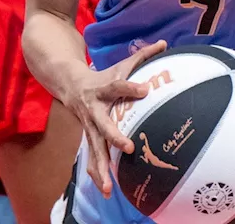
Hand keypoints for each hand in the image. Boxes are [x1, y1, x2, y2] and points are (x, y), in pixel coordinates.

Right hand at [66, 40, 166, 197]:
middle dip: (114, 136)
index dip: (130, 87)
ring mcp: (89, 126)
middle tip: (128, 148)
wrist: (69, 83)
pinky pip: (92, 157)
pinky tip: (105, 190)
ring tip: (109, 188)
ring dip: (101, 168)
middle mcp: (94, 109)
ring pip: (94, 148)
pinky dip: (97, 173)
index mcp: (103, 88)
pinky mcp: (88, 137)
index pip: (117, 86)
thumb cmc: (102, 76)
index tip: (144, 89)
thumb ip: (143, 56)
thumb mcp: (120, 64)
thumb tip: (166, 43)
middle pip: (103, 124)